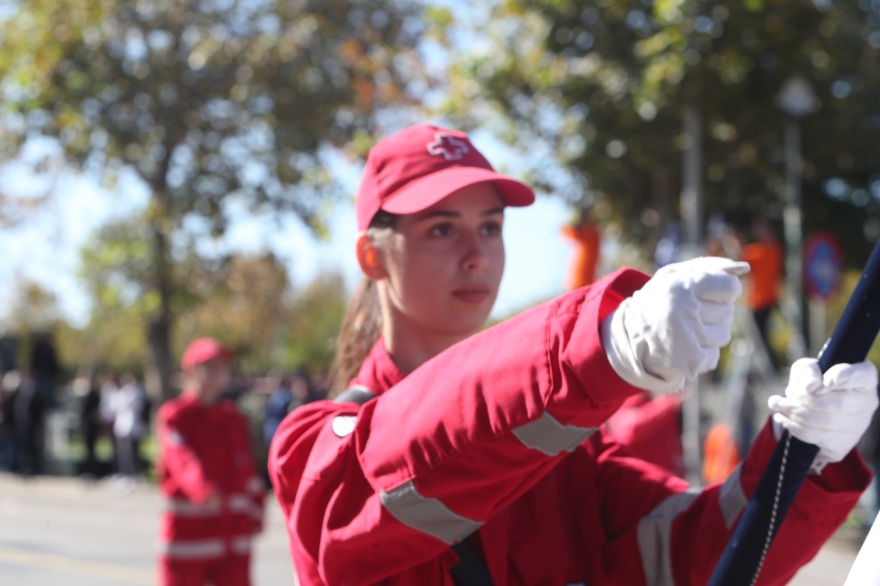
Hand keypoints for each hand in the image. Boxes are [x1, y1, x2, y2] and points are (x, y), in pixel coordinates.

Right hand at [602, 257, 748, 394]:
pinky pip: (713, 355)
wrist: (625, 336)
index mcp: (679, 286)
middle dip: (714, 312)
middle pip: (728, 312)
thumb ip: (709, 266)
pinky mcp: (688, 362)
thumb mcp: (675, 275)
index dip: (723, 290)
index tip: (706, 293)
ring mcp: (685, 339)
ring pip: (723, 334)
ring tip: (685, 330)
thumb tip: (744, 268)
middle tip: (689, 313)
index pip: (730, 287)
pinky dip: (702, 353)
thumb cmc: (658, 300)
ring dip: (708, 333)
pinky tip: (683, 346)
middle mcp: (682, 312)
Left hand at [769, 357, 877, 471]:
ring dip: (794, 414)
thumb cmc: (811, 382)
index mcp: (864, 378)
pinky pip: (818, 440)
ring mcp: (857, 428)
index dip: (841, 378)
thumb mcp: (806, 369)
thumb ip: (808, 371)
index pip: (861, 376)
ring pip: (826, 424)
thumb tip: (812, 386)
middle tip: (780, 398)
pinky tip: (784, 419)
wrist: (807, 410)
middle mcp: (867, 404)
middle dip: (802, 400)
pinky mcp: (842, 447)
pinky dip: (795, 429)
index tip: (820, 383)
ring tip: (777, 405)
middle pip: (837, 404)